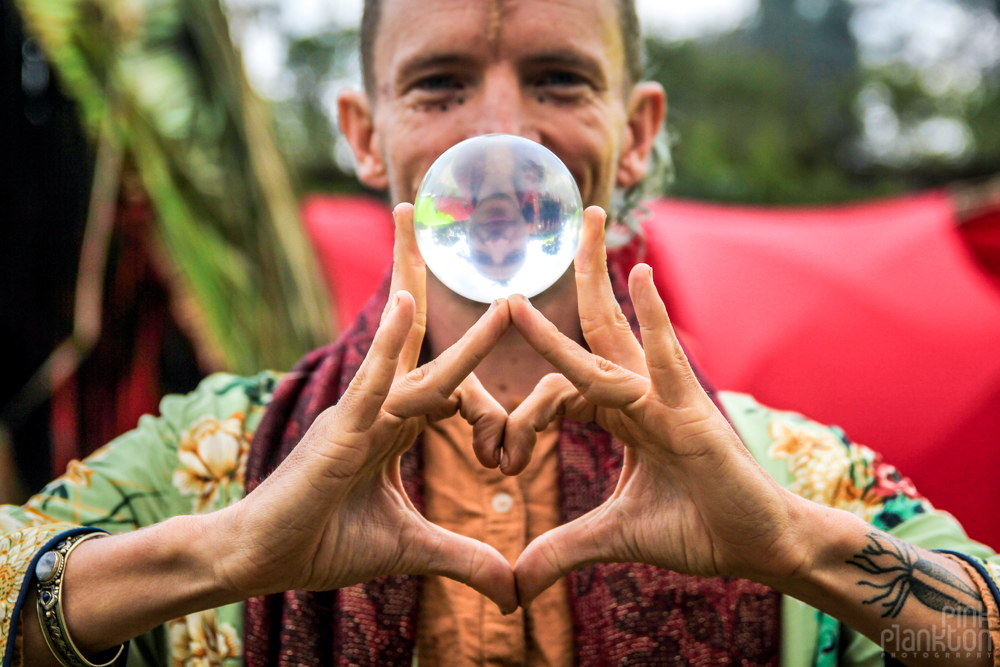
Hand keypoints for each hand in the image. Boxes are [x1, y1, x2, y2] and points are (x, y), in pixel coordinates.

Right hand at [213, 204, 517, 612]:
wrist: (260, 561)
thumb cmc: (324, 542)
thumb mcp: (410, 548)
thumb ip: (462, 556)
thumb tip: (512, 590)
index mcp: (397, 422)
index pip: (448, 376)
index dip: (483, 356)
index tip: (524, 343)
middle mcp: (379, 405)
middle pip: (412, 332)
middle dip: (419, 272)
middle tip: (425, 211)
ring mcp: (358, 414)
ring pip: (400, 347)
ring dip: (410, 283)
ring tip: (415, 224)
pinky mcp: (340, 434)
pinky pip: (372, 384)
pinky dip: (390, 347)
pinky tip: (408, 306)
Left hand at [507, 206, 811, 606]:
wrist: (761, 548)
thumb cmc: (699, 529)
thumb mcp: (616, 536)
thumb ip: (564, 547)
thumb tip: (514, 583)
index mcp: (620, 414)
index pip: (561, 385)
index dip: (521, 410)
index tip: (494, 449)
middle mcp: (639, 394)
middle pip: (596, 325)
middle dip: (578, 272)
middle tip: (572, 218)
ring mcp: (665, 398)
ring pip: (616, 334)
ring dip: (596, 277)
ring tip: (588, 221)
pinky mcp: (691, 414)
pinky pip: (662, 362)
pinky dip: (651, 320)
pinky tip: (638, 275)